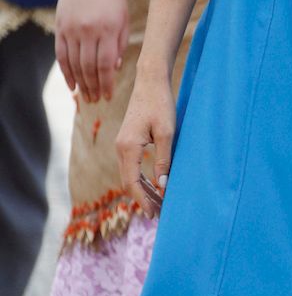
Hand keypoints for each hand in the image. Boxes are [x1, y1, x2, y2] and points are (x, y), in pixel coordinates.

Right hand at [55, 0, 129, 103]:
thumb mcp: (123, 17)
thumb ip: (120, 43)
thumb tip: (115, 68)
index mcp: (108, 29)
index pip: (106, 64)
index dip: (107, 83)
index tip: (108, 96)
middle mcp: (88, 31)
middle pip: (89, 68)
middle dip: (93, 87)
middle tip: (96, 100)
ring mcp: (72, 30)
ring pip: (74, 64)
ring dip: (80, 84)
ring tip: (86, 97)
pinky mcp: (60, 28)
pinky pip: (61, 55)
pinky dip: (66, 72)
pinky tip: (72, 85)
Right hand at [116, 66, 175, 208]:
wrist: (150, 81)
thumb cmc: (161, 104)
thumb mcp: (167, 133)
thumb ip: (163, 160)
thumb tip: (162, 186)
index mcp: (128, 147)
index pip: (132, 183)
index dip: (143, 200)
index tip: (153, 214)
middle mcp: (120, 148)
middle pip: (128, 182)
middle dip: (142, 199)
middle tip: (158, 215)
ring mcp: (122, 144)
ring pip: (129, 175)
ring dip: (142, 190)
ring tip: (158, 204)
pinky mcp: (127, 141)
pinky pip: (131, 167)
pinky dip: (140, 179)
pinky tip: (153, 186)